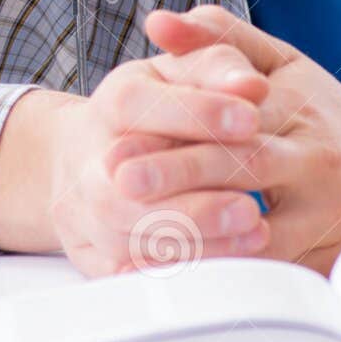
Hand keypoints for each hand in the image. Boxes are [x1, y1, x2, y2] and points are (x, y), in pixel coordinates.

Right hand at [0, 47, 273, 274]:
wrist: (89, 156)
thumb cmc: (155, 109)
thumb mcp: (182, 74)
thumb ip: (218, 67)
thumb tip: (253, 85)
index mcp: (110, 103)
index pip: (137, 105)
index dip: (195, 113)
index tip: (252, 119)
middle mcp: (88, 160)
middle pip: (125, 187)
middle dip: (191, 200)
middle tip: (252, 204)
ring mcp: (85, 212)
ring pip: (128, 237)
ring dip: (194, 241)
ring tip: (254, 233)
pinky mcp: (93, 255)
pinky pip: (132, 274)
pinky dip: (178, 272)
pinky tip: (227, 264)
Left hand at [112, 6, 340, 274]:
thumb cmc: (329, 111)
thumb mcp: (284, 62)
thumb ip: (220, 38)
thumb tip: (156, 21)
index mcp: (293, 105)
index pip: (231, 110)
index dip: (178, 122)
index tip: (119, 136)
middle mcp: (311, 158)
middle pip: (241, 164)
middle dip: (177, 173)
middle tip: (118, 180)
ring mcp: (323, 212)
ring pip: (257, 228)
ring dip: (197, 235)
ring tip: (139, 239)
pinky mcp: (326, 256)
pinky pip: (272, 272)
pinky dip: (225, 276)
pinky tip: (179, 281)